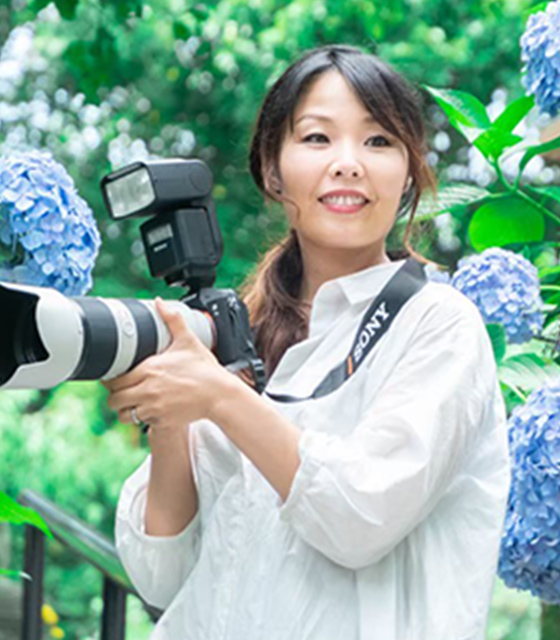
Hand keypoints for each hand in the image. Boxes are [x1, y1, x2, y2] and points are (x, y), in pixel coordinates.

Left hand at [103, 297, 230, 430]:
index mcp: (150, 369)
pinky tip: (150, 409)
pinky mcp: (162, 420)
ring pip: (124, 415)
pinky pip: (141, 423)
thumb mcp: (188, 341)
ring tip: (133, 403)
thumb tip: (159, 302)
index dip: (111, 380)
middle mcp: (148, 390)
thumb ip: (172, 320)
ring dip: (126, 410)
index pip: (115, 380)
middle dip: (116, 396)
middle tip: (123, 391)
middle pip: (114, 400)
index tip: (116, 378)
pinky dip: (142, 418)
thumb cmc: (205, 369)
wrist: (219, 394)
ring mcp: (154, 407)